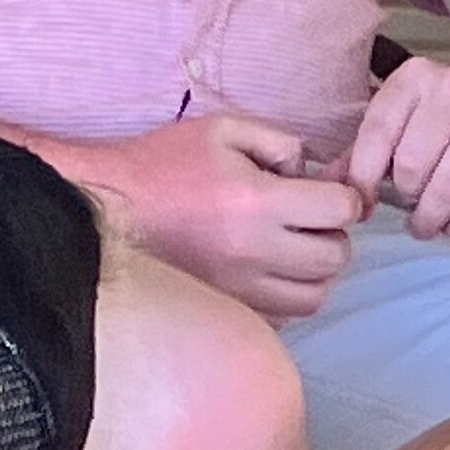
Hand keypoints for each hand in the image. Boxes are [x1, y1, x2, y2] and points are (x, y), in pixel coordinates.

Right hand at [64, 111, 361, 318]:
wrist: (103, 211)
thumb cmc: (162, 165)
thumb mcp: (224, 130)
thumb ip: (281, 143)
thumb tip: (313, 173)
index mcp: (257, 201)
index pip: (340, 209)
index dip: (346, 196)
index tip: (330, 192)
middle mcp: (253, 252)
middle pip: (335, 259)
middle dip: (334, 236)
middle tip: (312, 221)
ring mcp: (239, 290)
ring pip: (314, 297)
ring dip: (315, 273)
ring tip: (293, 250)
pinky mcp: (224, 310)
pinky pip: (282, 319)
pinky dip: (286, 299)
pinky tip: (267, 273)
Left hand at [346, 57, 449, 239]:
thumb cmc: (448, 127)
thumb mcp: (402, 126)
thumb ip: (361, 154)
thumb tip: (327, 187)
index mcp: (412, 78)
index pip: (376, 135)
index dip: (363, 180)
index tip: (364, 205)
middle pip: (410, 166)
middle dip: (406, 198)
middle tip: (410, 207)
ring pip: (444, 187)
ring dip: (431, 219)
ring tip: (428, 224)